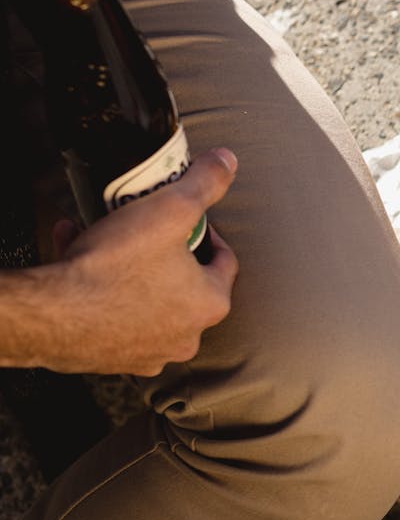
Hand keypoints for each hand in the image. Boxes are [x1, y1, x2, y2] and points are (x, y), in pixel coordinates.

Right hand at [43, 148, 239, 375]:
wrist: (52, 314)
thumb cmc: (114, 266)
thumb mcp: (168, 209)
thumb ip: (205, 183)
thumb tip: (228, 161)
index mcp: (210, 303)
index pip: (224, 261)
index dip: (207, 234)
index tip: (188, 221)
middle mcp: (186, 335)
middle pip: (183, 283)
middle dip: (163, 252)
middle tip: (144, 230)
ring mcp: (149, 351)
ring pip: (144, 299)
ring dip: (128, 268)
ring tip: (103, 238)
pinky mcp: (112, 358)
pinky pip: (112, 317)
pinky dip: (99, 290)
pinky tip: (74, 257)